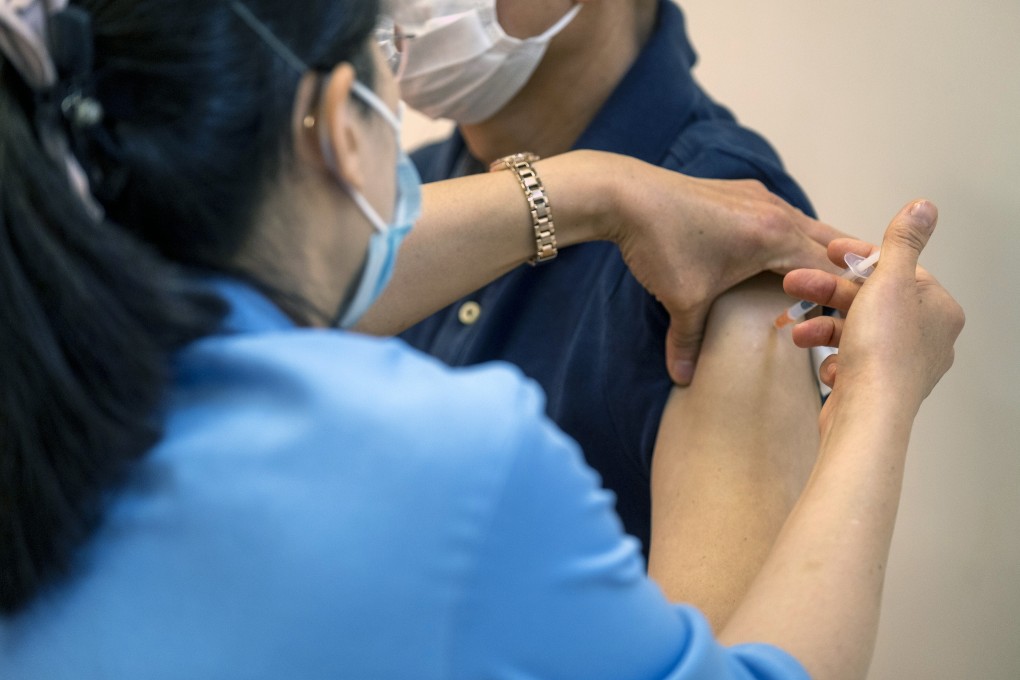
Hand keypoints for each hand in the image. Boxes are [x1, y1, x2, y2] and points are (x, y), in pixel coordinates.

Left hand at [607, 161, 846, 384]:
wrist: (625, 195)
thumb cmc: (660, 244)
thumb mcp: (683, 300)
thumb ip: (690, 342)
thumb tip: (684, 379)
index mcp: (776, 237)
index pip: (832, 269)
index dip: (845, 296)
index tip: (855, 320)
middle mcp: (776, 211)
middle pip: (830, 243)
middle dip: (843, 271)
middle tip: (856, 299)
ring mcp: (758, 197)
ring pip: (806, 225)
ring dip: (817, 252)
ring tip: (825, 280)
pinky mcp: (738, 193)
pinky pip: (780, 215)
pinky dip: (790, 236)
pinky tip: (777, 257)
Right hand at [783, 200, 964, 425]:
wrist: (868, 417)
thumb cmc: (883, 351)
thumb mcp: (889, 282)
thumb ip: (901, 242)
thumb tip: (924, 206)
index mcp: (938, 309)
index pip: (895, 270)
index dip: (857, 260)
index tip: (826, 252)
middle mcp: (926, 337)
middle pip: (870, 300)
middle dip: (827, 293)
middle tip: (793, 284)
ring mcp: (902, 365)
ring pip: (855, 330)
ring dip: (822, 327)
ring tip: (795, 332)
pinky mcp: (877, 387)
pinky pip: (851, 360)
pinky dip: (833, 358)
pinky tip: (825, 365)